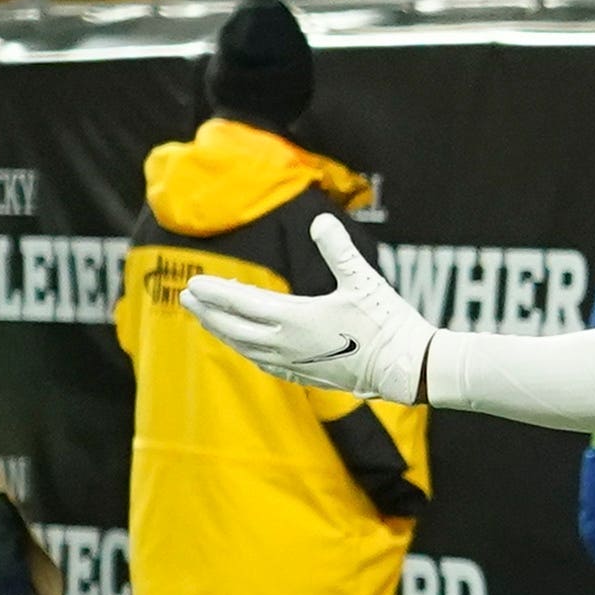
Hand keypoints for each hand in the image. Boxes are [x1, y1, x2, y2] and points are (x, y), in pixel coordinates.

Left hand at [181, 211, 434, 399]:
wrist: (406, 368)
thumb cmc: (387, 323)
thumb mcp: (364, 280)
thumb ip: (338, 249)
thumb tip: (320, 220)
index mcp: (296, 319)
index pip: (242, 304)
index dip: (216, 293)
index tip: (193, 283)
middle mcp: (287, 344)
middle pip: (235, 329)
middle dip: (209, 313)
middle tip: (188, 297)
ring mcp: (295, 362)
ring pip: (246, 348)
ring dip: (223, 333)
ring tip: (207, 320)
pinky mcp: (306, 375)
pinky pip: (264, 363)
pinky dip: (247, 351)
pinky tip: (245, 347)